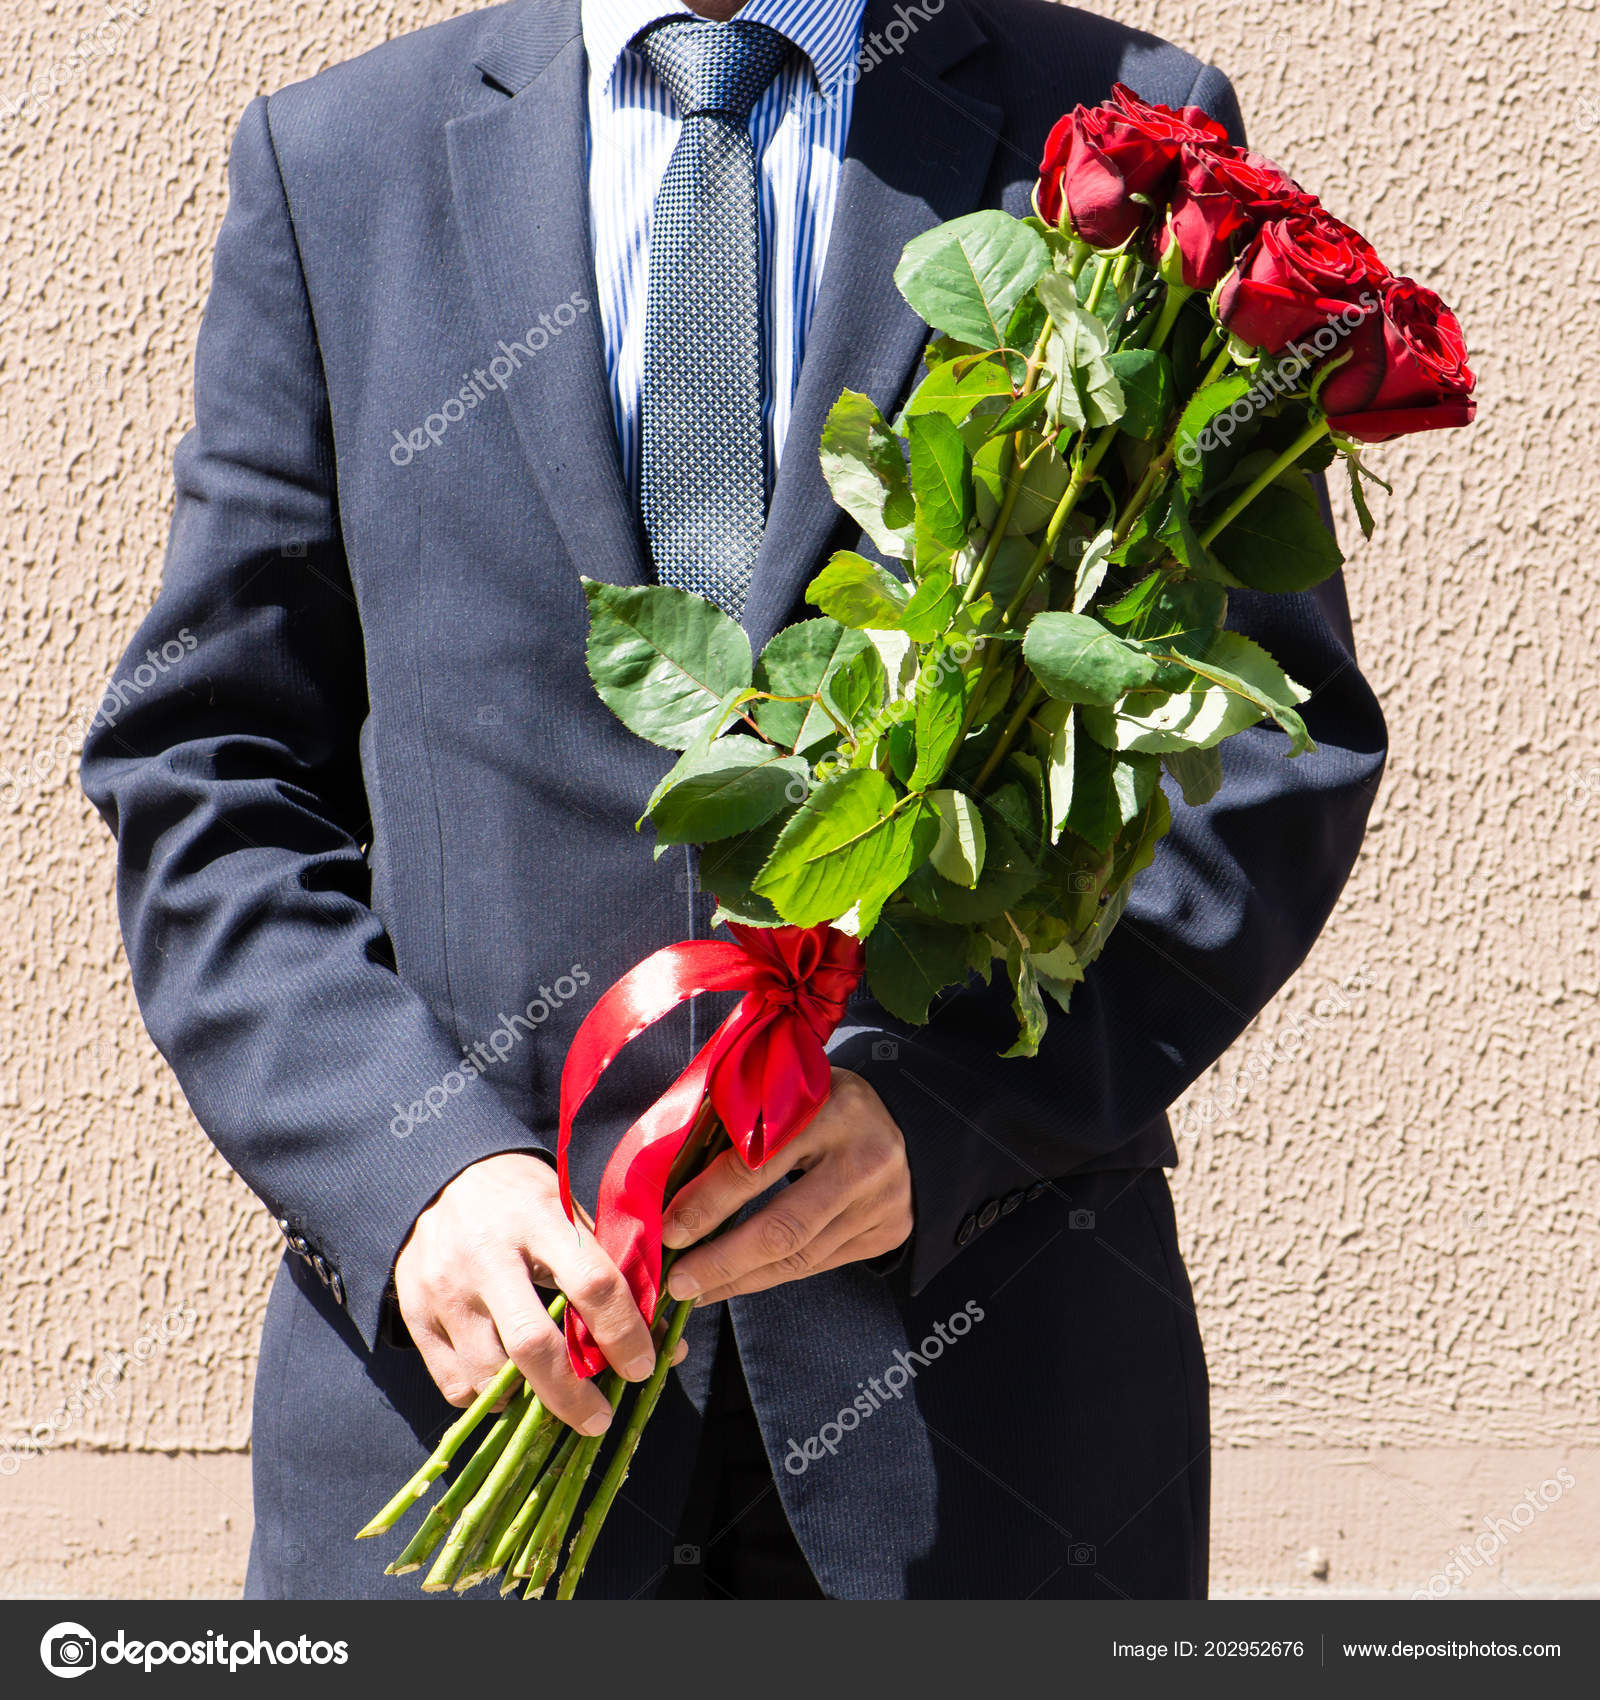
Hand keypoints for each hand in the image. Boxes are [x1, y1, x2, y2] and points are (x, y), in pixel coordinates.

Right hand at [394, 1151, 682, 1432]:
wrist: (438, 1178)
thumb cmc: (522, 1201)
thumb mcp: (570, 1213)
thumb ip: (613, 1273)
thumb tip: (665, 1343)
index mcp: (539, 1219)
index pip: (592, 1284)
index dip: (624, 1333)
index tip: (642, 1366)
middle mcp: (487, 1254)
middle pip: (533, 1345)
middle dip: (573, 1395)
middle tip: (600, 1419)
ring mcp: (445, 1288)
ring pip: (490, 1376)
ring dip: (529, 1400)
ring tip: (553, 1396)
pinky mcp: (415, 1314)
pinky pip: (457, 1386)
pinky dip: (490, 1399)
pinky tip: (509, 1383)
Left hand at [660, 1069, 912, 1304]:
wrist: (909, 1121)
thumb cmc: (825, 1102)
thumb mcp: (787, 1093)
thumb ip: (740, 1126)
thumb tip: (671, 1183)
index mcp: (831, 1111)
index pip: (759, 1165)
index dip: (709, 1202)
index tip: (668, 1231)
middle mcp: (863, 1161)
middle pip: (784, 1228)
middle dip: (722, 1261)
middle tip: (677, 1282)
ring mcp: (881, 1203)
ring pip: (800, 1258)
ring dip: (740, 1279)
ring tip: (696, 1291)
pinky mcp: (886, 1234)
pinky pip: (817, 1264)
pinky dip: (770, 1276)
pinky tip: (735, 1281)